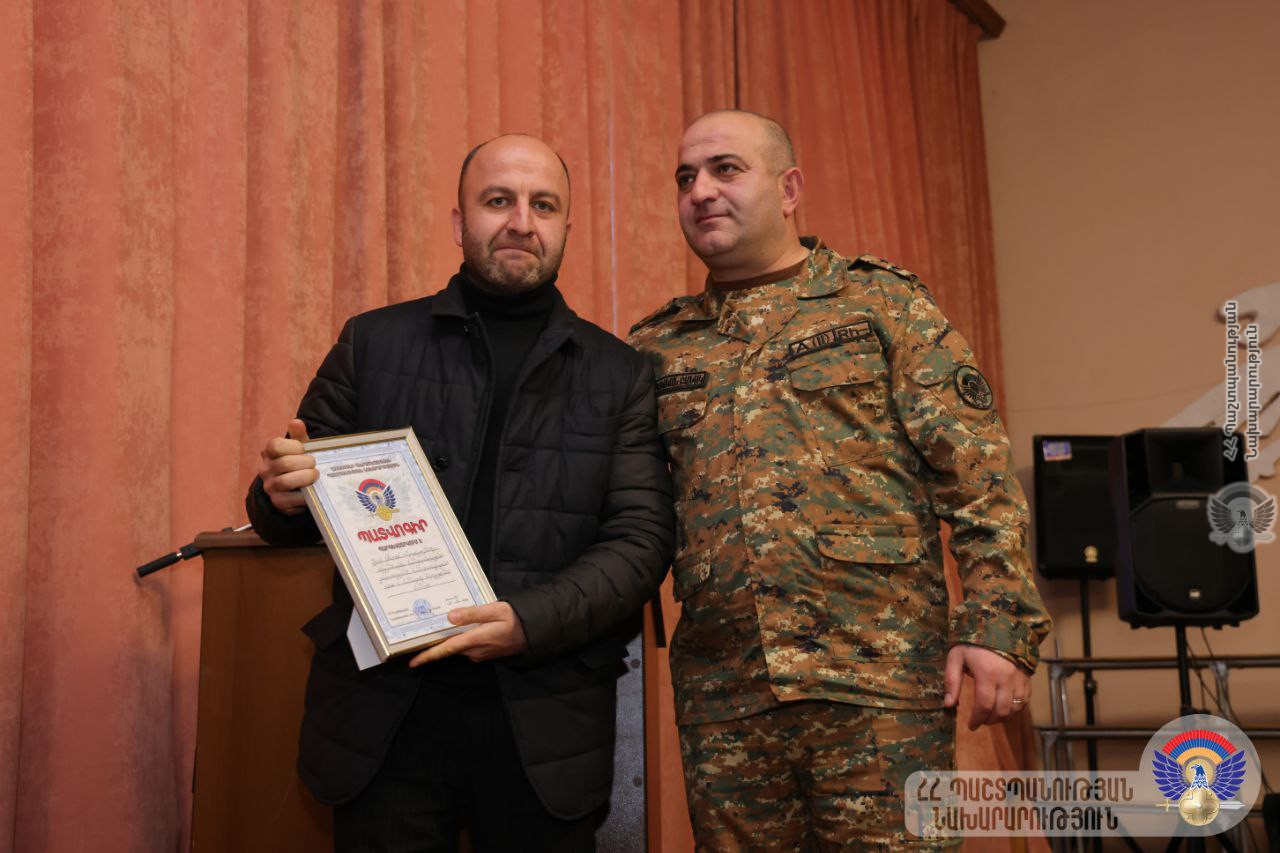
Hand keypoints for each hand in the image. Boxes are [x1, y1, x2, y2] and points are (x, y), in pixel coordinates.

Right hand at [258, 418, 316, 514]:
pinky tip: (312, 491)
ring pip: (285, 482)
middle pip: (284, 463)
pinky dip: (304, 495)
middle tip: (314, 464)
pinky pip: (290, 500)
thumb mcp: (300, 448)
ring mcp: (270, 486)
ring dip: (305, 478)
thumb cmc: (299, 462)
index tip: (305, 449)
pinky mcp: (278, 502)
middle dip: (305, 463)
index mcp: (270, 452)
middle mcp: (266, 469)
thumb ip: (298, 435)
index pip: (276, 445)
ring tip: (315, 476)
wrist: (295, 488)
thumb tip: (296, 422)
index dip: (294, 446)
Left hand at [408, 602, 527, 666]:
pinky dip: (461, 640)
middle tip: (421, 634)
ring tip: (439, 629)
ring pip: (458, 647)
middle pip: (449, 648)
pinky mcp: (484, 653)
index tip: (413, 662)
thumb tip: (450, 616)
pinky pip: (467, 647)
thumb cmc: (515, 619)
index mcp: (475, 639)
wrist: (533, 632)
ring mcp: (480, 654)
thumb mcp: (495, 610)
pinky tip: (461, 629)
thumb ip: (472, 613)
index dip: (428, 656)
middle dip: (435, 643)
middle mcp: (475, 651)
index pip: (446, 650)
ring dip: (450, 640)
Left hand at [944, 644, 1030, 730]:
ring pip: (1015, 708)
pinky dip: (1015, 709)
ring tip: (991, 716)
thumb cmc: (973, 642)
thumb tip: (948, 704)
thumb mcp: (956, 657)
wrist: (998, 626)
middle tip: (980, 721)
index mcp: (987, 673)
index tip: (971, 726)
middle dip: (989, 720)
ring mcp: (1019, 679)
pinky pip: (1025, 701)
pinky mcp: (1027, 678)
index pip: (984, 705)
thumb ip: (952, 681)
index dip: (977, 719)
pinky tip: (1005, 709)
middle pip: (1001, 710)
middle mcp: (1006, 678)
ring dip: (1002, 717)